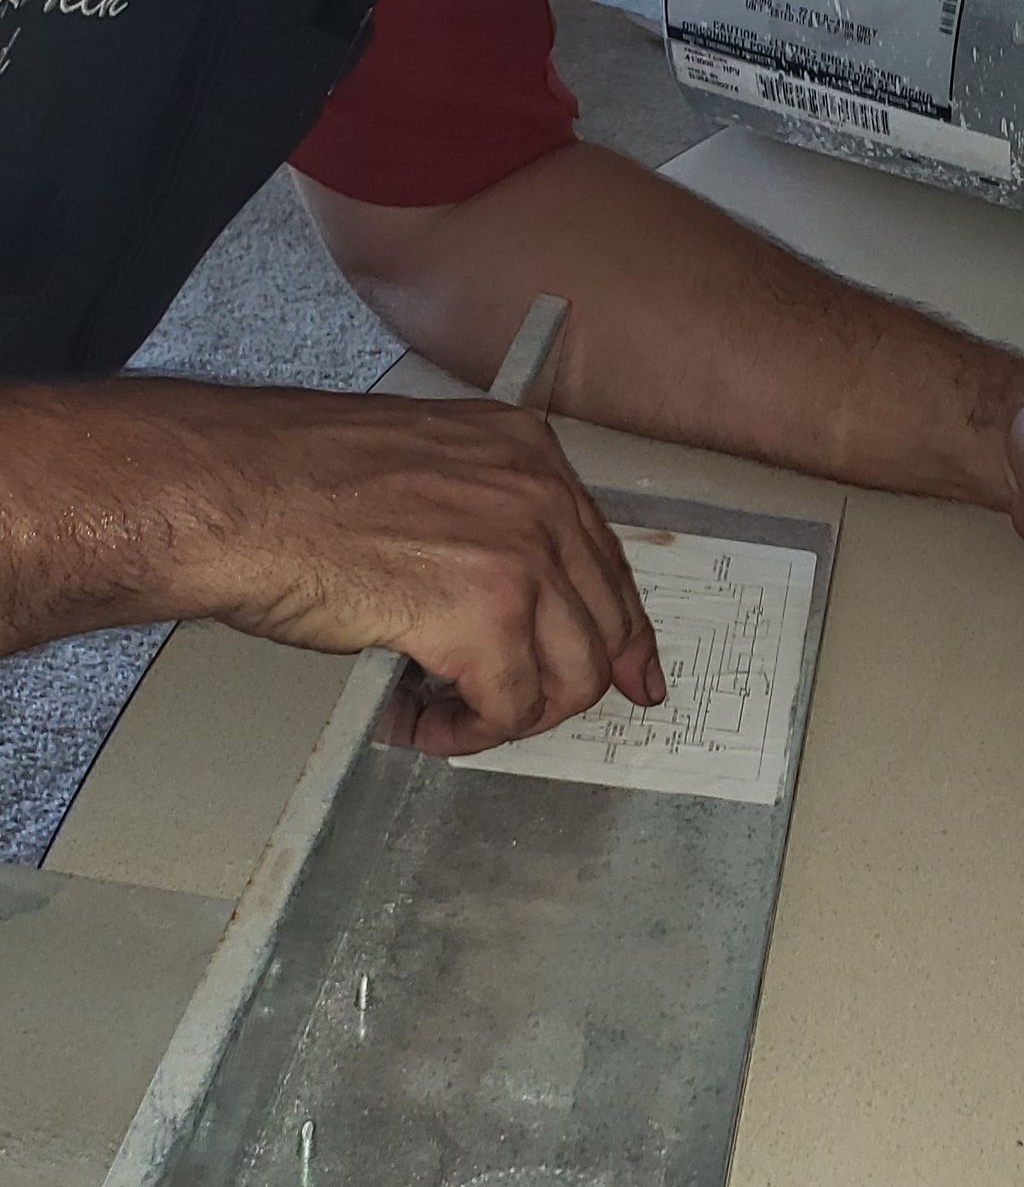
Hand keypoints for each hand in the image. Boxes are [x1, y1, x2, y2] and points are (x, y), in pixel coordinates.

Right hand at [0, 380, 663, 754]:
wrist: (226, 496)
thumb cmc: (287, 485)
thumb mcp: (419, 473)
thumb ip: (482, 521)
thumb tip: (516, 600)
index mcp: (527, 453)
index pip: (607, 560)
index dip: (623, 634)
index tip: (635, 677)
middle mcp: (540, 495)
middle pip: (604, 627)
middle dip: (563, 689)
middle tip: (511, 717)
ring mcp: (520, 553)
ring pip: (568, 678)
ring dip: (508, 715)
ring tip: (446, 717)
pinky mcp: (485, 614)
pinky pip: (507, 706)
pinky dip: (465, 733)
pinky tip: (420, 723)